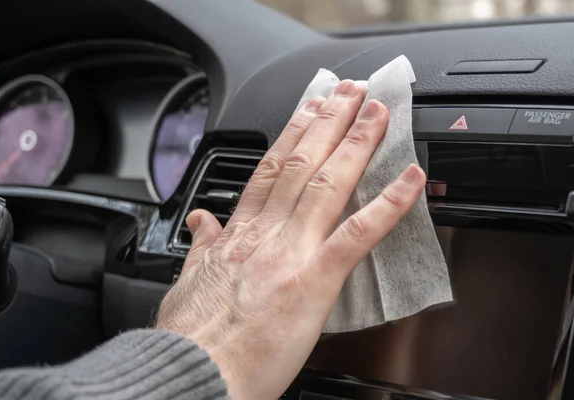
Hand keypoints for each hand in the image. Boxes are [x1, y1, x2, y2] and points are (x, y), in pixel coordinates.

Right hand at [156, 80, 425, 399]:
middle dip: (327, 122)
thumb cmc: (190, 339)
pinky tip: (410, 179)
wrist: (193, 374)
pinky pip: (357, 234)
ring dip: (354, 144)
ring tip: (375, 114)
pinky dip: (388, 203)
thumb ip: (201, 246)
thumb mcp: (186, 281)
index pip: (267, 171)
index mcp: (237, 235)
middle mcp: (265, 234)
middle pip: (299, 164)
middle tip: (349, 92)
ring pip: (326, 184)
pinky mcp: (313, 281)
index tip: (308, 110)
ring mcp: (291, 253)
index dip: (291, 135)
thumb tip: (202, 221)